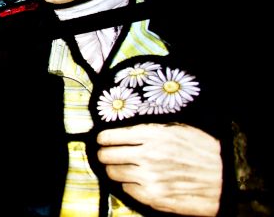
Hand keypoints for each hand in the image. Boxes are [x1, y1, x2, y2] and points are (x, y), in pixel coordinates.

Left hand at [97, 123, 221, 215]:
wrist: (226, 178)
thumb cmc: (204, 151)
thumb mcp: (177, 130)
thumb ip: (150, 131)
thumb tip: (126, 133)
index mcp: (152, 135)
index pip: (111, 136)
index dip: (103, 138)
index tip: (101, 140)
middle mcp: (147, 156)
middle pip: (107, 156)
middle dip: (104, 154)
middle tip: (107, 154)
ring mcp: (149, 178)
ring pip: (114, 174)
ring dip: (114, 170)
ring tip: (121, 168)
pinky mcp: (154, 197)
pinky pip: (127, 190)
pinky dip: (128, 185)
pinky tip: (137, 181)